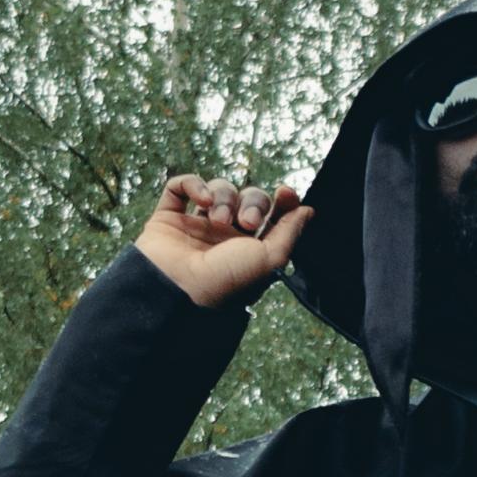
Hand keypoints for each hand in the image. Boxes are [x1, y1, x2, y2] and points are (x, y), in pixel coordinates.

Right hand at [138, 173, 310, 306]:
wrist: (178, 291)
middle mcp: (226, 236)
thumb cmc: (226, 283)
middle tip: (246, 222)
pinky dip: (193, 184)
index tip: (286, 193)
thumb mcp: (269, 261)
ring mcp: (197, 226)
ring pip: (219, 189)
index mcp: (251, 249)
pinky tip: (200, 200)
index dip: (282, 201)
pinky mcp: (169, 218)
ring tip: (217, 219)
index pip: (272, 215)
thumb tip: (308, 210)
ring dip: (224, 197)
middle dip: (253, 202)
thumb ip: (290, 233)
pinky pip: (181, 186)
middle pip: (249, 197)